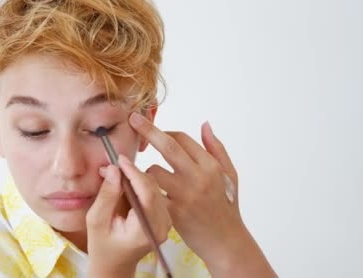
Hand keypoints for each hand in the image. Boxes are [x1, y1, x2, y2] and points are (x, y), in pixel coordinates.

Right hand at [86, 155, 171, 277]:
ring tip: (117, 175)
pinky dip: (141, 184)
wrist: (115, 264)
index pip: (146, 194)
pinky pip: (155, 192)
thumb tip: (113, 169)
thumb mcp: (96, 221)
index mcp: (146, 231)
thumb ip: (106, 195)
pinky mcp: (164, 217)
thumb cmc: (103, 246)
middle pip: (153, 188)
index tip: (120, 160)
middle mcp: (162, 227)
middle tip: (113, 166)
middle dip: (133, 173)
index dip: (134, 173)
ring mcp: (166, 222)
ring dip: (137, 177)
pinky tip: (127, 184)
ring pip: (155, 187)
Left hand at [128, 112, 276, 276]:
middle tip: (133, 119)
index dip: (164, 132)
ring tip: (147, 178)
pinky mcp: (173, 212)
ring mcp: (185, 195)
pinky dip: (143, 190)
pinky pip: (150, 194)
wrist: (226, 242)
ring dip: (146, 171)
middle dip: (148, 130)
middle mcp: (198, 177)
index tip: (152, 130)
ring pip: (153, 171)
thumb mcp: (229, 175)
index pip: (182, 139)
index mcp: (210, 166)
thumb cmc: (226, 207)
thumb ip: (216, 149)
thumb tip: (205, 124)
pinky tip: (141, 191)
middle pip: (168, 147)